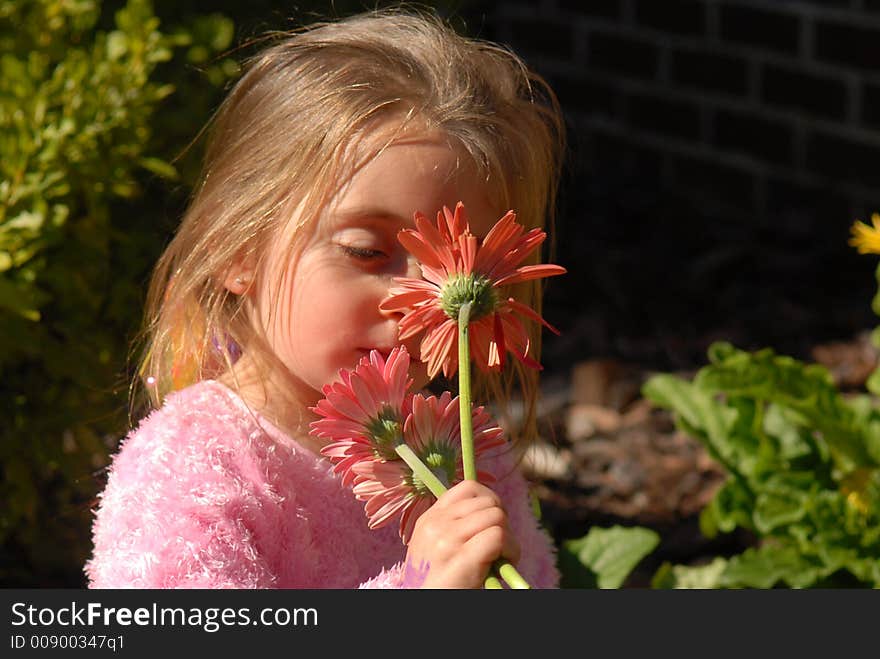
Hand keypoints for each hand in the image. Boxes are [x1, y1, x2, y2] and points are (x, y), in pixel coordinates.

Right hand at [404, 479, 520, 588]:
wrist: (424, 605)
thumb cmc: (438, 582)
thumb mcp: (436, 547)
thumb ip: (455, 526)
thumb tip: (493, 509)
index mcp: (429, 519)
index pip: (468, 488)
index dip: (489, 501)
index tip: (493, 522)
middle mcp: (435, 525)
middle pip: (488, 502)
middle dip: (501, 522)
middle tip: (498, 545)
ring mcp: (446, 540)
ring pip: (496, 516)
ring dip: (508, 538)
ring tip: (501, 556)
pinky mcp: (462, 558)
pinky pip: (499, 536)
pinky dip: (511, 550)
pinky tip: (504, 563)